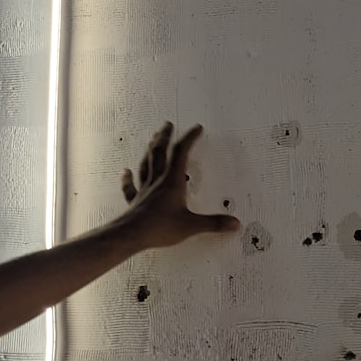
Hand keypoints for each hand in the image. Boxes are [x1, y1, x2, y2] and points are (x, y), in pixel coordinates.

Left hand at [118, 122, 240, 248]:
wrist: (130, 235)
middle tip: (167, 125)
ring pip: (146, 163)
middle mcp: (157, 181)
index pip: (181, 153)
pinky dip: (128, 177)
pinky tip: (126, 172)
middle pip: (159, 152)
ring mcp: (144, 190)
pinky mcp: (135, 201)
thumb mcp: (191, 225)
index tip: (196, 128)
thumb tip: (234, 223)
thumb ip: (214, 223)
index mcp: (172, 182)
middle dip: (164, 137)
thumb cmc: (159, 228)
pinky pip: (131, 186)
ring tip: (152, 139)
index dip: (189, 138)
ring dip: (150, 149)